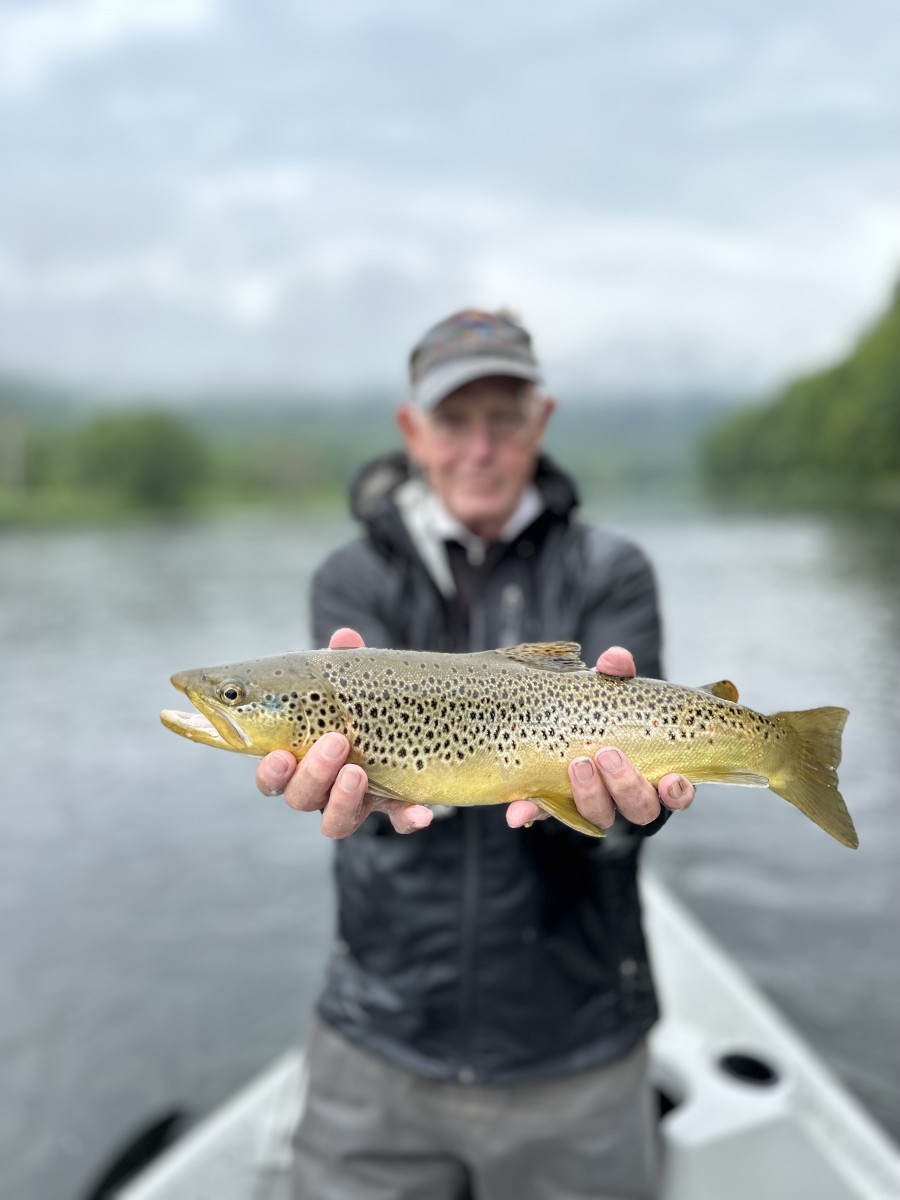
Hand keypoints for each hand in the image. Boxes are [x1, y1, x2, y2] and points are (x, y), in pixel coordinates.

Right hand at [255, 628, 432, 837]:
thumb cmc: (362, 701)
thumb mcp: (354, 682)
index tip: (281, 755)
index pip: (273, 777)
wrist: (415, 718)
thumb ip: (344, 665)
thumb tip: (345, 639)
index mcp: (301, 758)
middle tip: (336, 742)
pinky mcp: (395, 807)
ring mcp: (358, 801)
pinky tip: (420, 812)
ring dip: (342, 800)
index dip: (271, 773)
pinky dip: (407, 818)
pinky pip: (399, 822)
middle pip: (300, 798)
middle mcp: (322, 787)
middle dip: (313, 774)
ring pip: (335, 823)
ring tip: (357, 772)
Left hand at [506, 646, 695, 831]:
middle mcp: (630, 797)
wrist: (563, 717)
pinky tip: (517, 811)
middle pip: (640, 809)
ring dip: (590, 793)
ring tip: (577, 764)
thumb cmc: (605, 708)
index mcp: (656, 773)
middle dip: (625, 785)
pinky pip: (549, 813)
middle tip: (607, 754)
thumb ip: (617, 675)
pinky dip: (533, 810)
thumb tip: (615, 659)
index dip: (677, 793)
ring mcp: (596, 804)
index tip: (671, 780)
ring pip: (601, 815)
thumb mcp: (611, 690)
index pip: (677, 794)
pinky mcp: (559, 805)